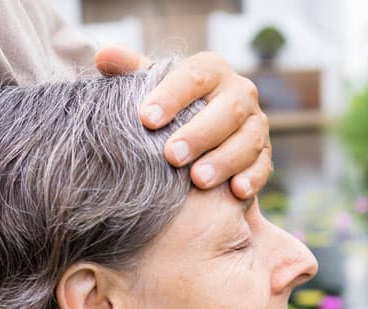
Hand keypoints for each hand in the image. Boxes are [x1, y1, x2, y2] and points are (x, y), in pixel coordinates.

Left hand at [95, 46, 271, 197]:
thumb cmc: (171, 110)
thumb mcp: (153, 90)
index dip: (171, 96)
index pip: (193, 77)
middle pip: (227, 110)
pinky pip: (263, 166)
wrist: (201, 136)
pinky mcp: (263, 154)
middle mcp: (238, 93)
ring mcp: (254, 124)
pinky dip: (252, 178)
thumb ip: (131, 73)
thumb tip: (103, 57)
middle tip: (172, 156)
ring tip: (198, 180)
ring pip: (248, 140)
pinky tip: (236, 191)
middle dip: (200, 134)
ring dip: (224, 161)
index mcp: (210, 71)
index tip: (146, 118)